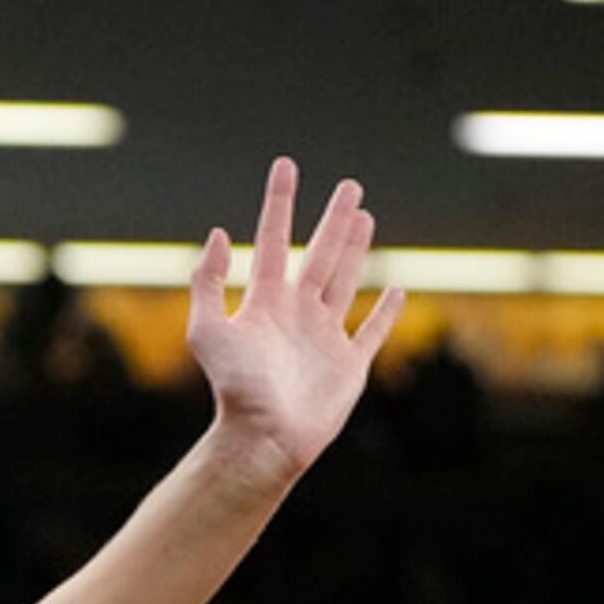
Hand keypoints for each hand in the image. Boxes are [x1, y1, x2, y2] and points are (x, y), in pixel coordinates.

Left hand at [185, 160, 401, 477]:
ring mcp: (324, 337)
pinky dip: (387, 313)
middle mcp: (296, 314)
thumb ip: (208, 282)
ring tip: (365, 217)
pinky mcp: (349, 365)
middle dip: (333, 219)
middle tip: (350, 185)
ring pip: (346, 281)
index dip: (280, 203)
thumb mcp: (207, 329)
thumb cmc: (233, 388)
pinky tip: (396, 291)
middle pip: (320, 254)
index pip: (274, 241)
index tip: (285, 166)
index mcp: (264, 302)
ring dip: (356, 250)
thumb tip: (218, 233)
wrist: (263, 436)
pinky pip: (373, 332)